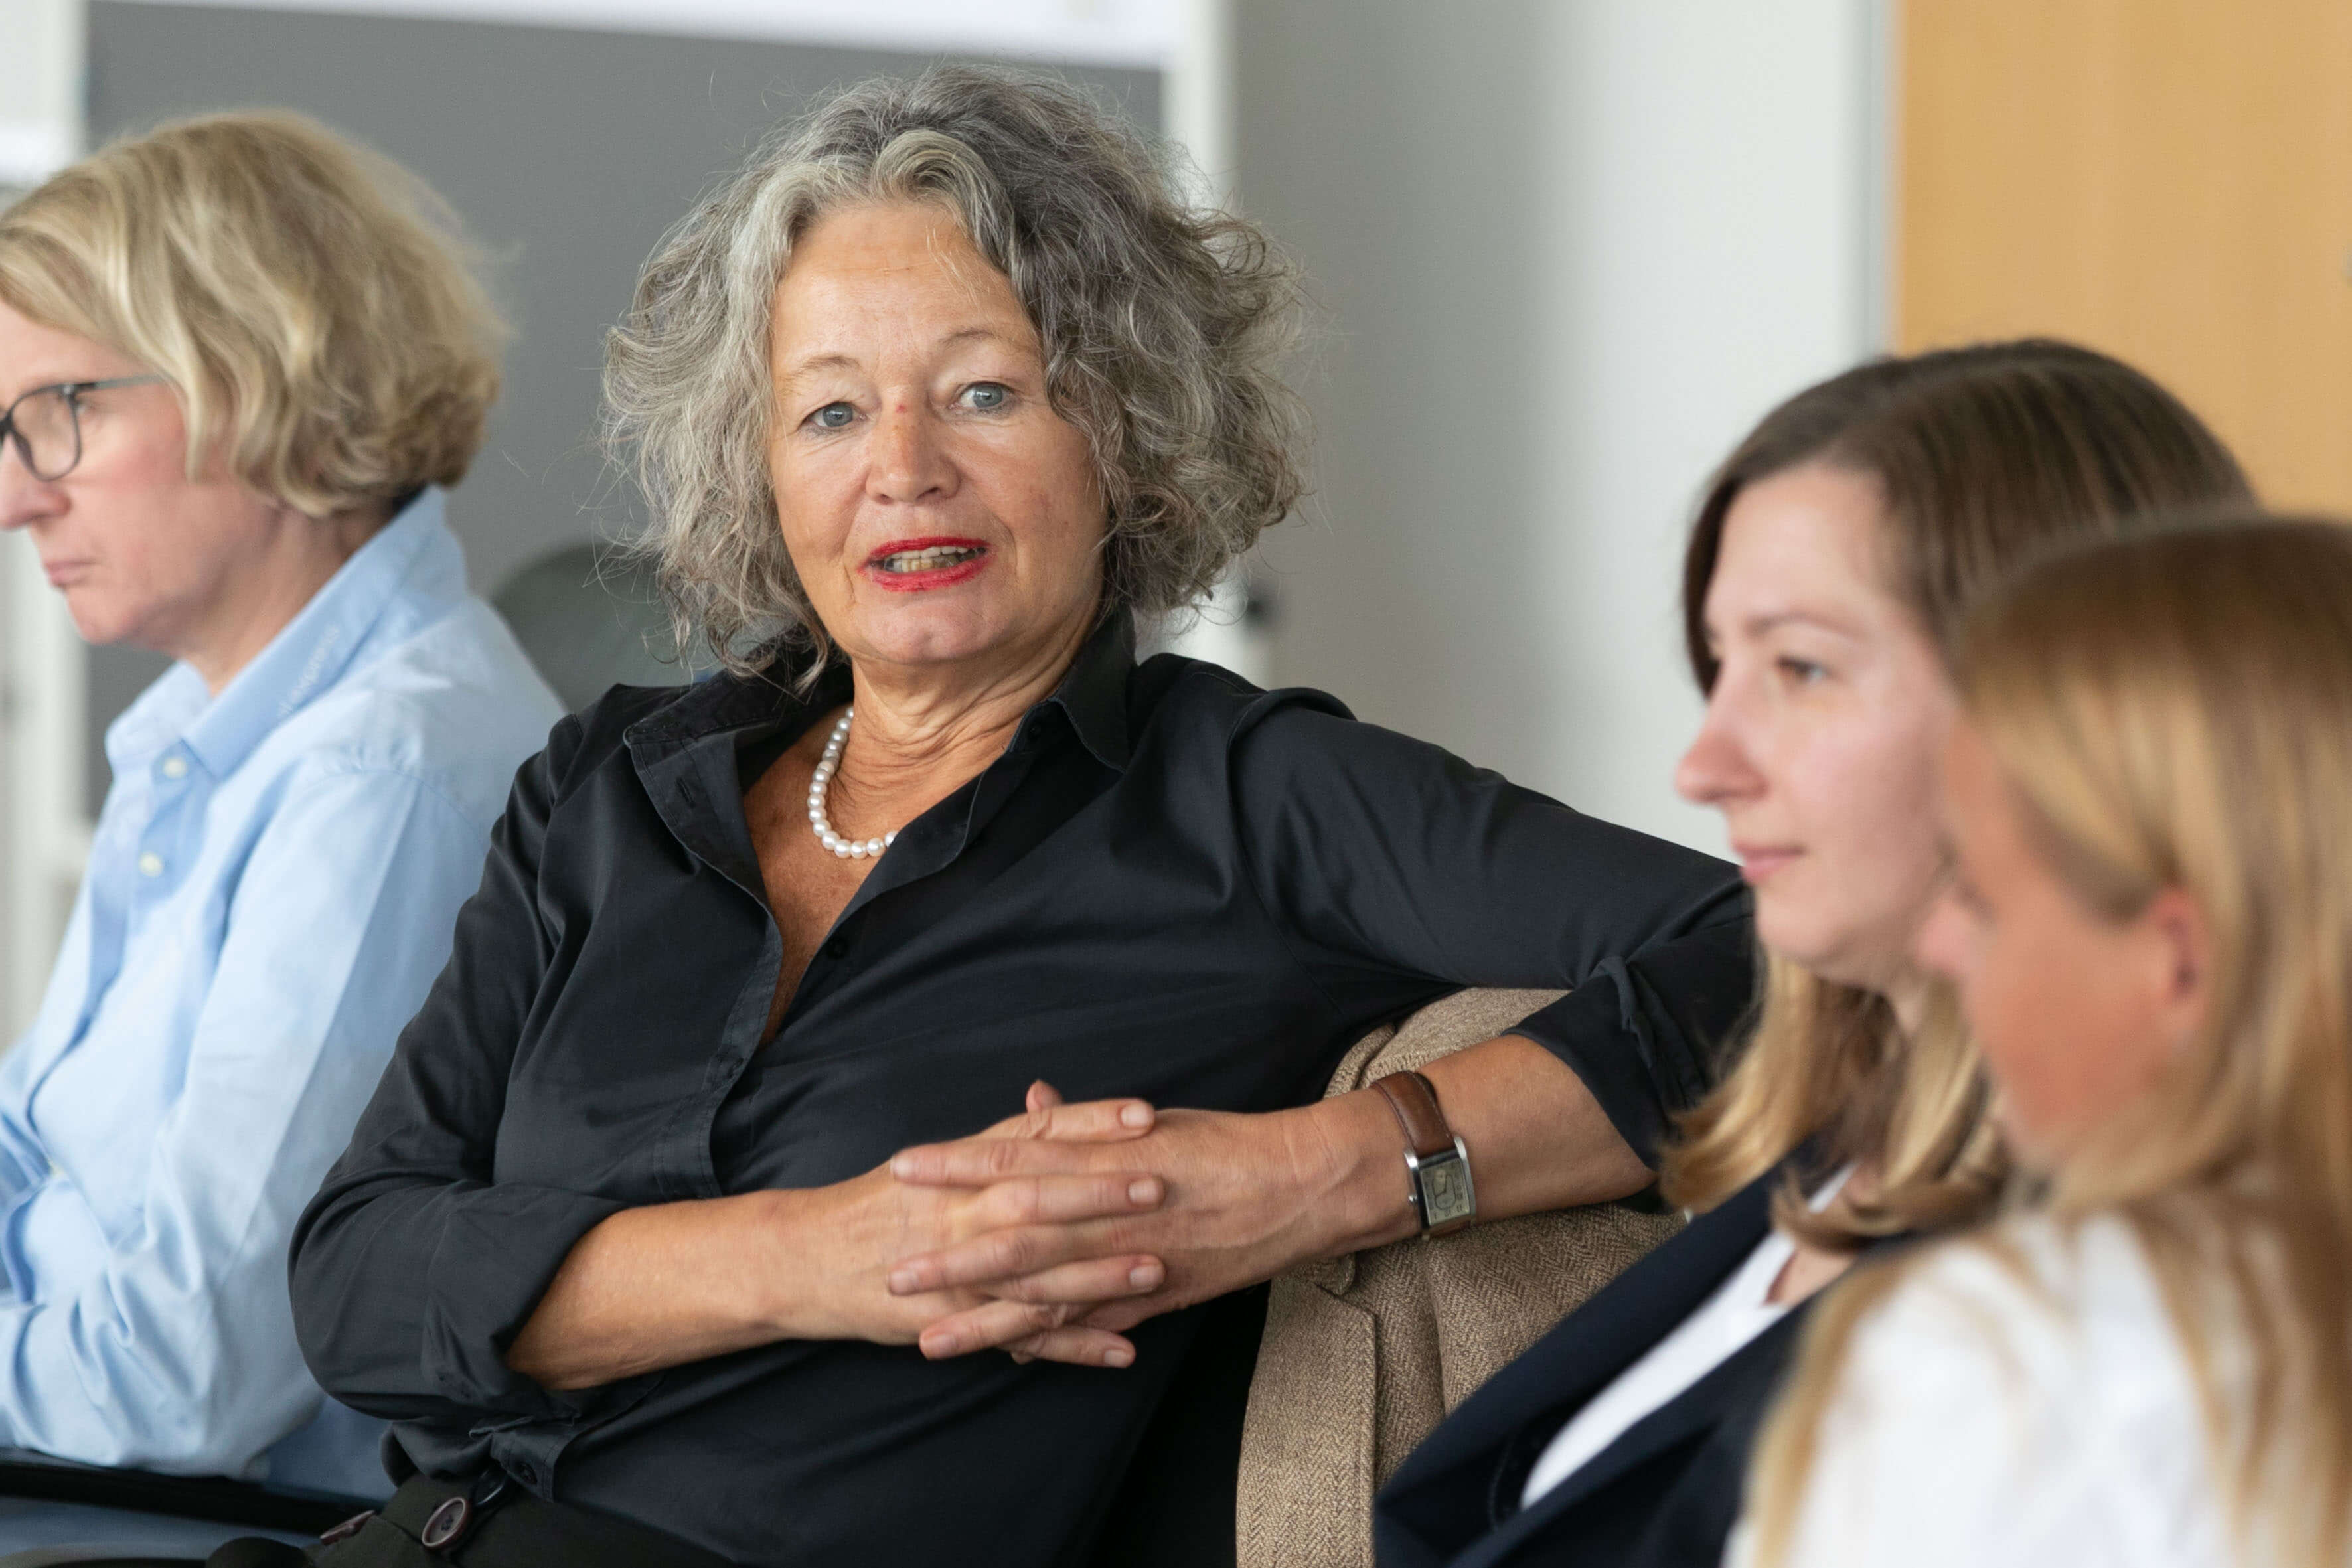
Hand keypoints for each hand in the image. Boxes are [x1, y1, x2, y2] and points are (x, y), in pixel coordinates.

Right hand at [504, 1089, 1169, 1389]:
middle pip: (1044, 1194)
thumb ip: (999, 1139)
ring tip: (1157, 1268)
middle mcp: (963, 1208)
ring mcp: (959, 1266)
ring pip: (1040, 1268)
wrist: (804, 1258)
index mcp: (964, 1165)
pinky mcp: (956, 1316)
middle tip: (1168, 1181)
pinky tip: (1124, 1350)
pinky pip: (1023, 1335)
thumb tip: (1049, 1100)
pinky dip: (1074, 1345)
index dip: (1093, 1123)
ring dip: (1101, 1271)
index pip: (1038, 1134)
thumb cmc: (878, 1206)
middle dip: (1107, 1190)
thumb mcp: (937, 1163)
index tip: (1147, 1114)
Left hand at [887, 1081, 1410, 1360]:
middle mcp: (1106, 1211)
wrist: (1294, 1184)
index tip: (900, 1168)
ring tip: (929, 1339)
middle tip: (890, 1272)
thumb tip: (1032, 1101)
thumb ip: (1080, 1122)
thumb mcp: (1144, 1120)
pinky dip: (1050, 1345)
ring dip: (983, 1320)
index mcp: (1099, 1158)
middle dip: (948, 1259)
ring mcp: (1127, 1260)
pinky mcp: (1152, 1297)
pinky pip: (1092, 1326)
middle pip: (1010, 1238)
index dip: (953, 1165)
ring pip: (1043, 1296)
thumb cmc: (1217, 1144)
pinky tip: (1010, 1358)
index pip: (1009, 1158)